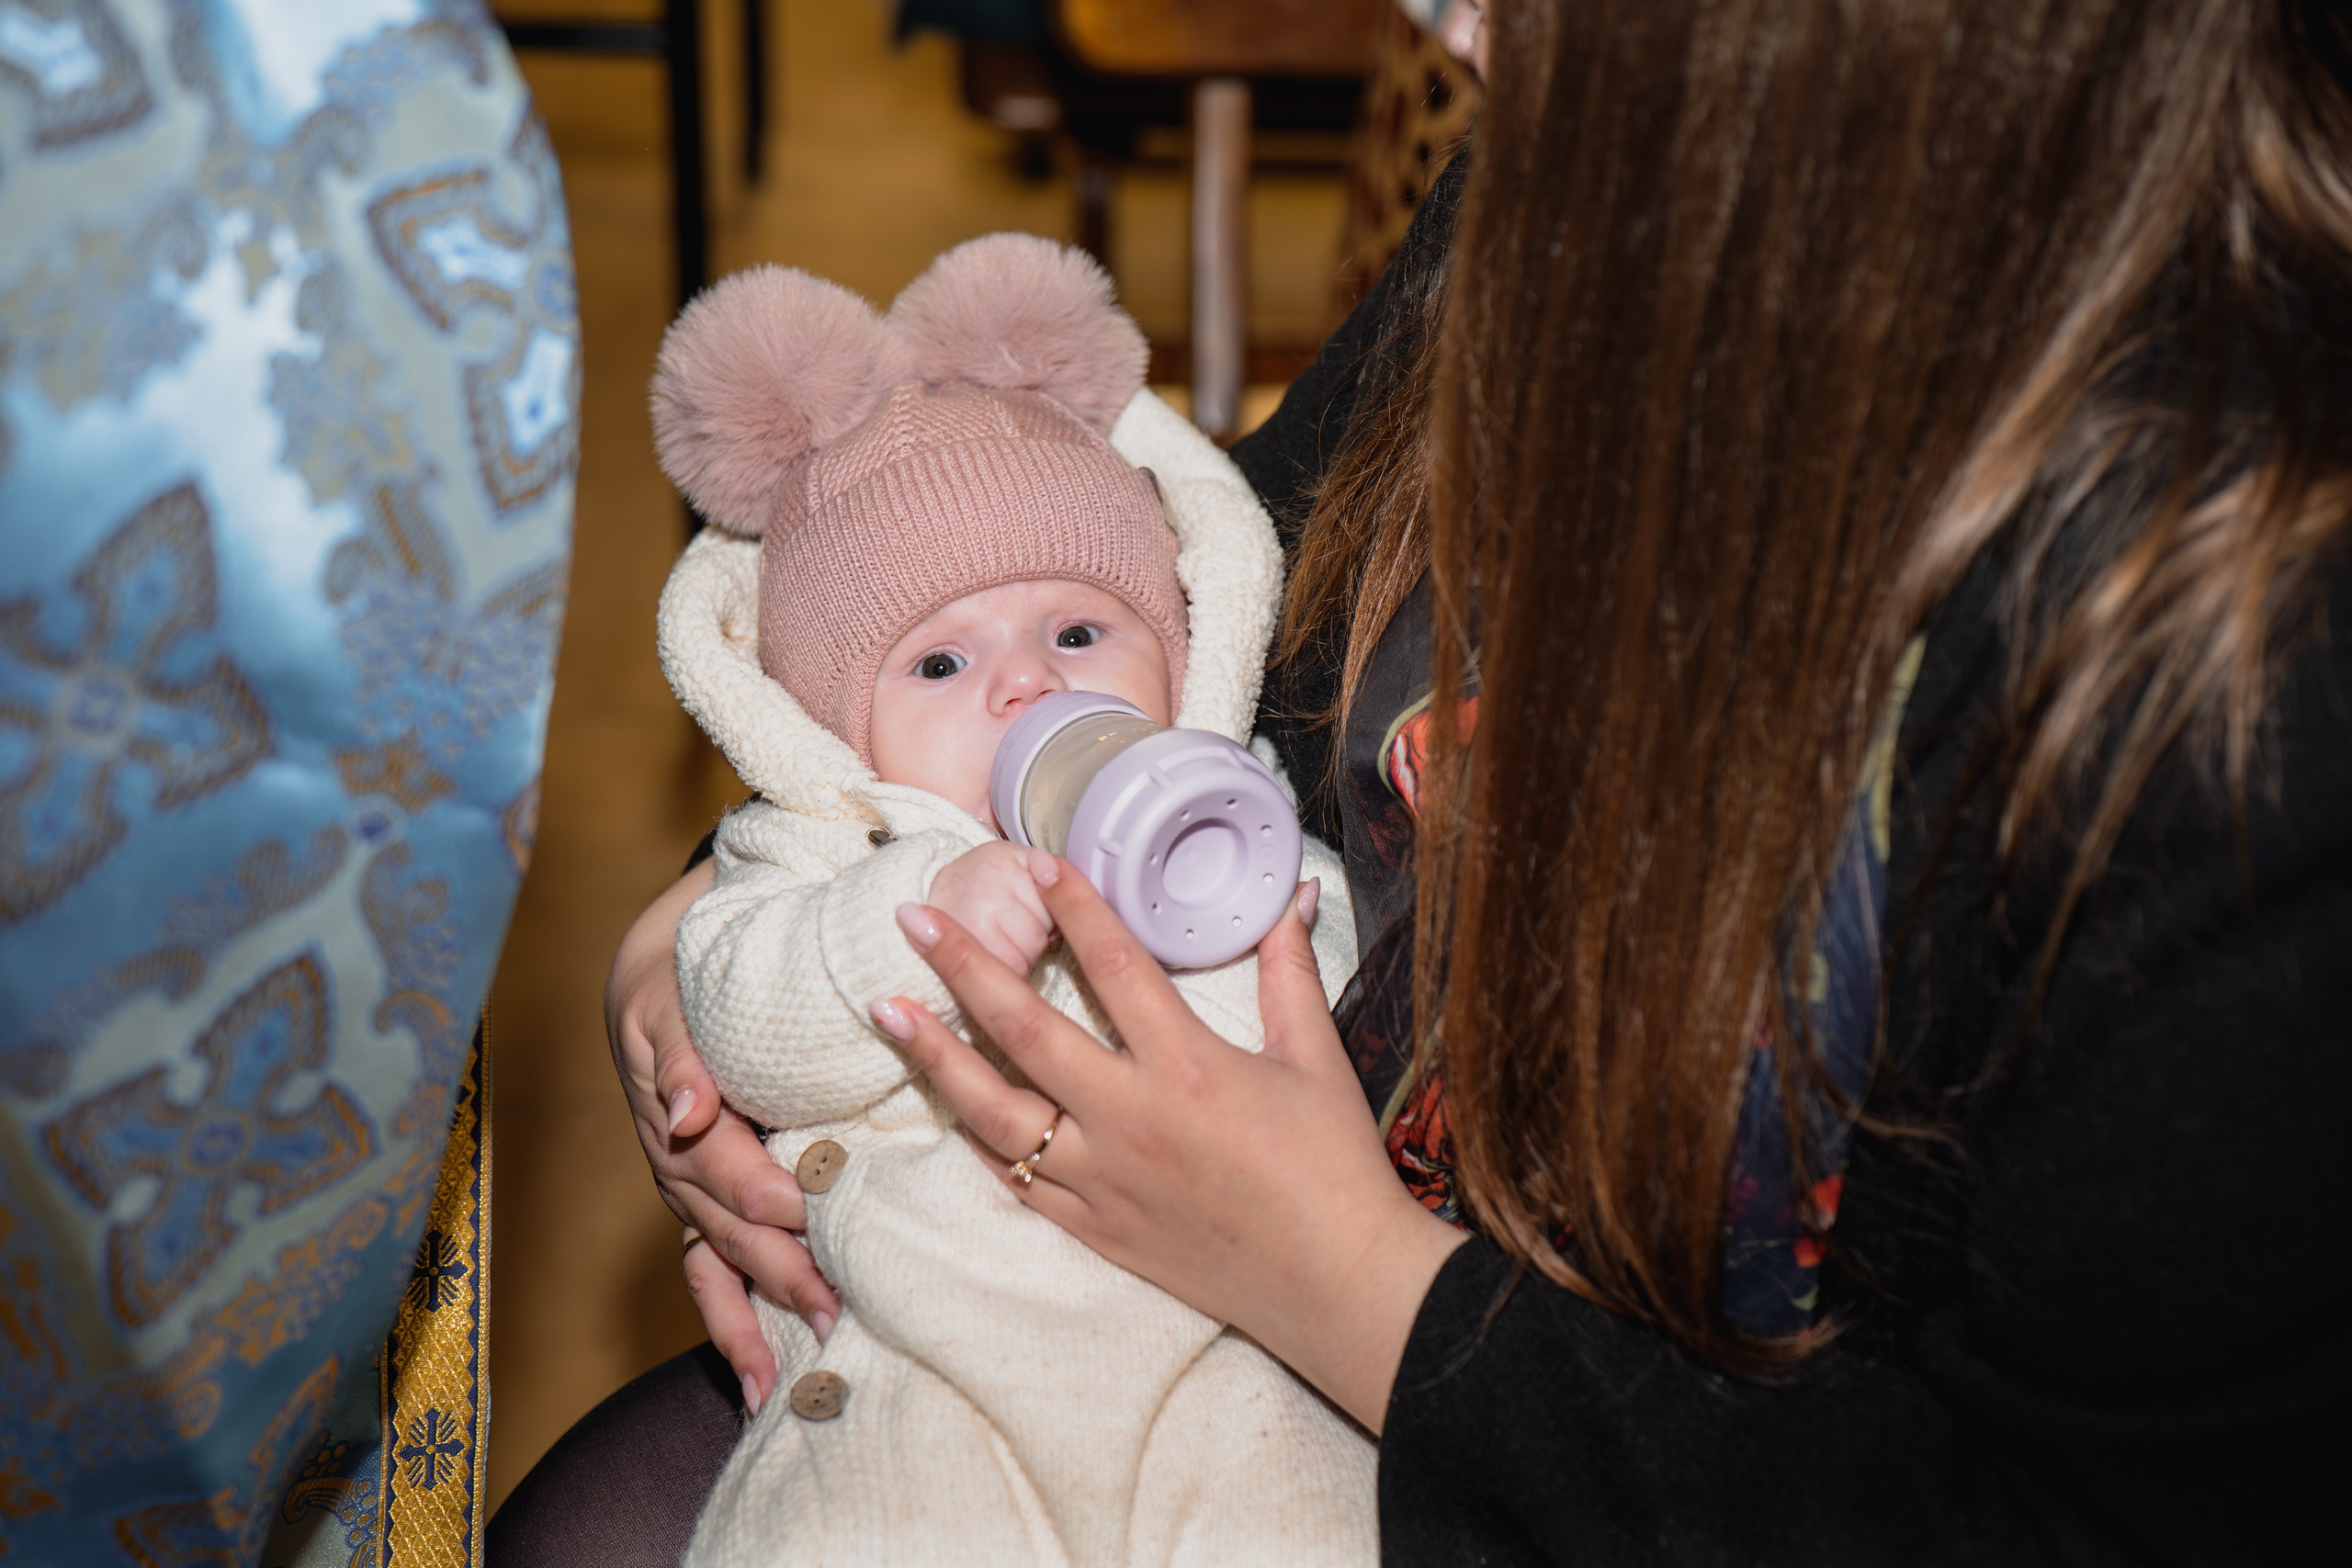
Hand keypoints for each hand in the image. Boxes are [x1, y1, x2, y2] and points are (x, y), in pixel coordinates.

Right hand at [606, 859, 840, 1413]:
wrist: (661, 981)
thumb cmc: (682, 983)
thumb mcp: (674, 1004)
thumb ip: (683, 1056)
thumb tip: (684, 1109)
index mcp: (680, 1118)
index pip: (722, 1166)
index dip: (767, 1193)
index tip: (815, 1216)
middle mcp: (682, 1169)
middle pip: (729, 1231)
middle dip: (779, 1275)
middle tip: (832, 1315)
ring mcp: (693, 1197)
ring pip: (720, 1268)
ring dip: (754, 1322)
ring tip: (791, 1380)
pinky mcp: (708, 1209)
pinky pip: (714, 1277)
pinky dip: (735, 1326)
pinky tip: (764, 1378)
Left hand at [869, 861, 1465, 1431]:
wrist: (1333, 1283)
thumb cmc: (1332, 1167)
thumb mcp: (1314, 1058)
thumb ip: (1288, 971)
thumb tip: (1292, 896)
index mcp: (1188, 1067)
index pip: (1114, 967)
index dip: (1074, 907)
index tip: (1035, 865)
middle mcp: (1130, 1118)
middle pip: (1024, 1030)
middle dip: (963, 968)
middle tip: (914, 922)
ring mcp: (1102, 1179)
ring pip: (994, 1111)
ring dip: (935, 1056)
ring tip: (888, 1010)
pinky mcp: (1093, 1228)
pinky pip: (1015, 1179)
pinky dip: (975, 1138)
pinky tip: (944, 1102)